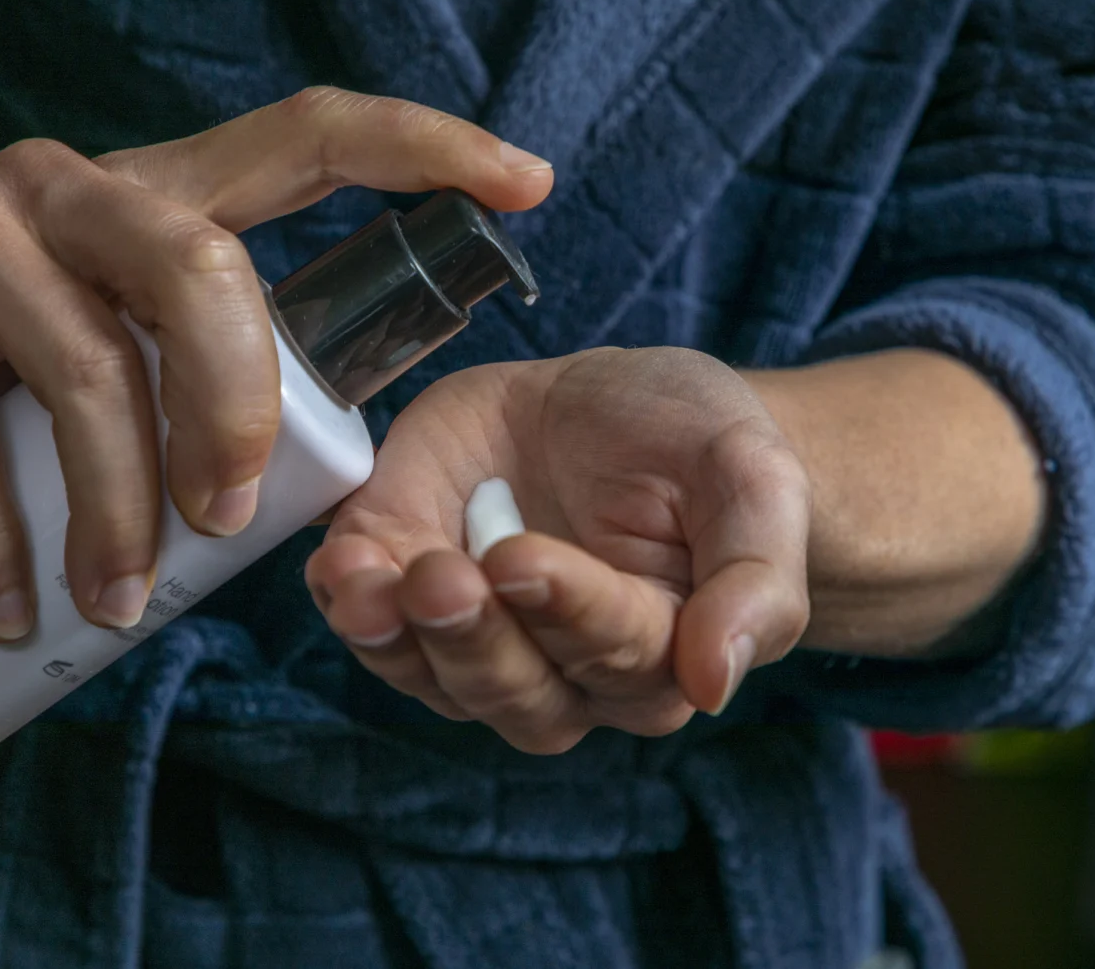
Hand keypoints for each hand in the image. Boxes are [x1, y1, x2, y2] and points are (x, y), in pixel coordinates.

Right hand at [0, 87, 552, 640]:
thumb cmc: (32, 362)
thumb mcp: (135, 333)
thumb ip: (213, 362)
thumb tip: (310, 488)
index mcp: (168, 190)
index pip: (310, 138)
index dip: (424, 148)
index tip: (531, 182)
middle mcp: (74, 187)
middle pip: (206, 271)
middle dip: (239, 409)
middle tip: (230, 517)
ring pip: (88, 371)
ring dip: (118, 511)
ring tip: (122, 605)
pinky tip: (18, 608)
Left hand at [304, 347, 811, 753]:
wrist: (621, 402)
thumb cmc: (698, 442)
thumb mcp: (755, 480)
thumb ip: (756, 582)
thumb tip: (715, 685)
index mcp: (664, 648)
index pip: (616, 653)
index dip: (566, 612)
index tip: (522, 558)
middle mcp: (569, 669)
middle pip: (517, 691)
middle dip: (473, 639)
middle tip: (443, 576)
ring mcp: (483, 636)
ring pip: (437, 677)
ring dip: (397, 636)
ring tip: (368, 577)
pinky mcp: (412, 585)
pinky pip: (374, 627)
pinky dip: (347, 602)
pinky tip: (338, 567)